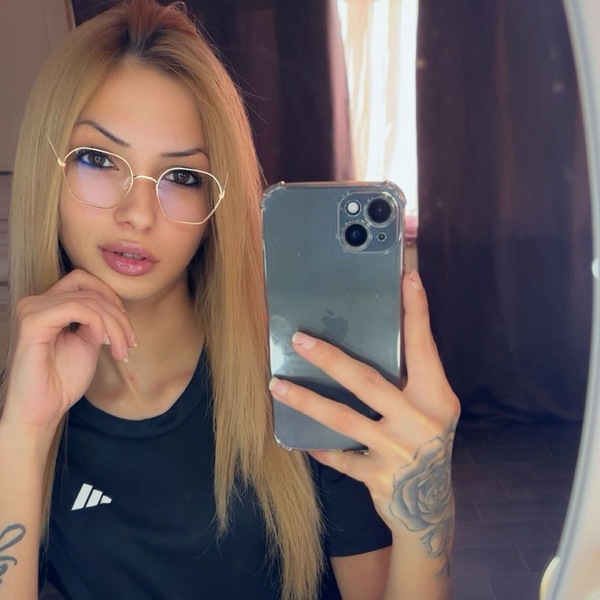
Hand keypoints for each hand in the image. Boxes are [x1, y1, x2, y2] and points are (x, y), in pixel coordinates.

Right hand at [3, 269, 135, 433]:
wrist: (44, 409)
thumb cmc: (62, 380)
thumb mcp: (88, 341)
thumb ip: (97, 319)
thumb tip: (114, 306)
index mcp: (47, 305)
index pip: (83, 280)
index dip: (111, 297)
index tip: (127, 328)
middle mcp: (35, 302)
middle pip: (89, 288)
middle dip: (117, 313)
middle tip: (130, 342)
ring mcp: (31, 310)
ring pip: (88, 299)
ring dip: (114, 324)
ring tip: (122, 349)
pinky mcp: (32, 322)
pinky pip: (77, 308)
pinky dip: (99, 323)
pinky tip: (103, 343)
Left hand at [268, 270, 459, 556]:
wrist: (430, 507)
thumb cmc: (425, 443)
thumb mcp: (428, 410)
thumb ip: (408, 381)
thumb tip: (370, 339)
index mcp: (436, 397)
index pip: (425, 348)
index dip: (416, 312)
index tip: (407, 278)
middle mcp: (420, 421)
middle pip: (369, 382)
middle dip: (331, 359)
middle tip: (298, 339)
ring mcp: (398, 451)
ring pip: (345, 420)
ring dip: (307, 401)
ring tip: (276, 385)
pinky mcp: (377, 478)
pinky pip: (340, 458)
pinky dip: (320, 447)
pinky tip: (298, 439)